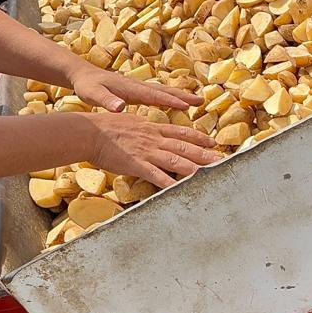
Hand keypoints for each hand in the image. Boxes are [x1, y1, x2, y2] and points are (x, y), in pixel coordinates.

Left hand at [69, 59, 200, 114]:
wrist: (81, 74)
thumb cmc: (87, 86)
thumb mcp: (93, 94)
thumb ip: (106, 101)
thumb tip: (120, 107)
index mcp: (130, 88)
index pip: (154, 95)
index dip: (172, 100)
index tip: (188, 105)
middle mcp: (137, 86)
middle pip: (164, 90)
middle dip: (182, 95)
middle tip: (201, 100)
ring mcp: (137, 87)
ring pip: (162, 91)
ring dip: (179, 95)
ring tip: (195, 100)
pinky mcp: (134, 90)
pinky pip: (156, 94)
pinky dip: (168, 97)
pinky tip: (174, 102)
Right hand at [87, 111, 220, 189]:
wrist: (89, 132)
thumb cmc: (104, 127)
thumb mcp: (129, 123)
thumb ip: (142, 129)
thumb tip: (147, 132)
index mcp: (151, 128)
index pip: (180, 133)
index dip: (198, 137)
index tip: (212, 142)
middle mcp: (153, 139)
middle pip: (184, 147)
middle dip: (205, 154)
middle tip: (222, 160)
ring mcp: (146, 151)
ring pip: (176, 160)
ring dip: (195, 168)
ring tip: (211, 174)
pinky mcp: (136, 164)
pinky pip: (156, 175)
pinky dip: (169, 183)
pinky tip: (180, 189)